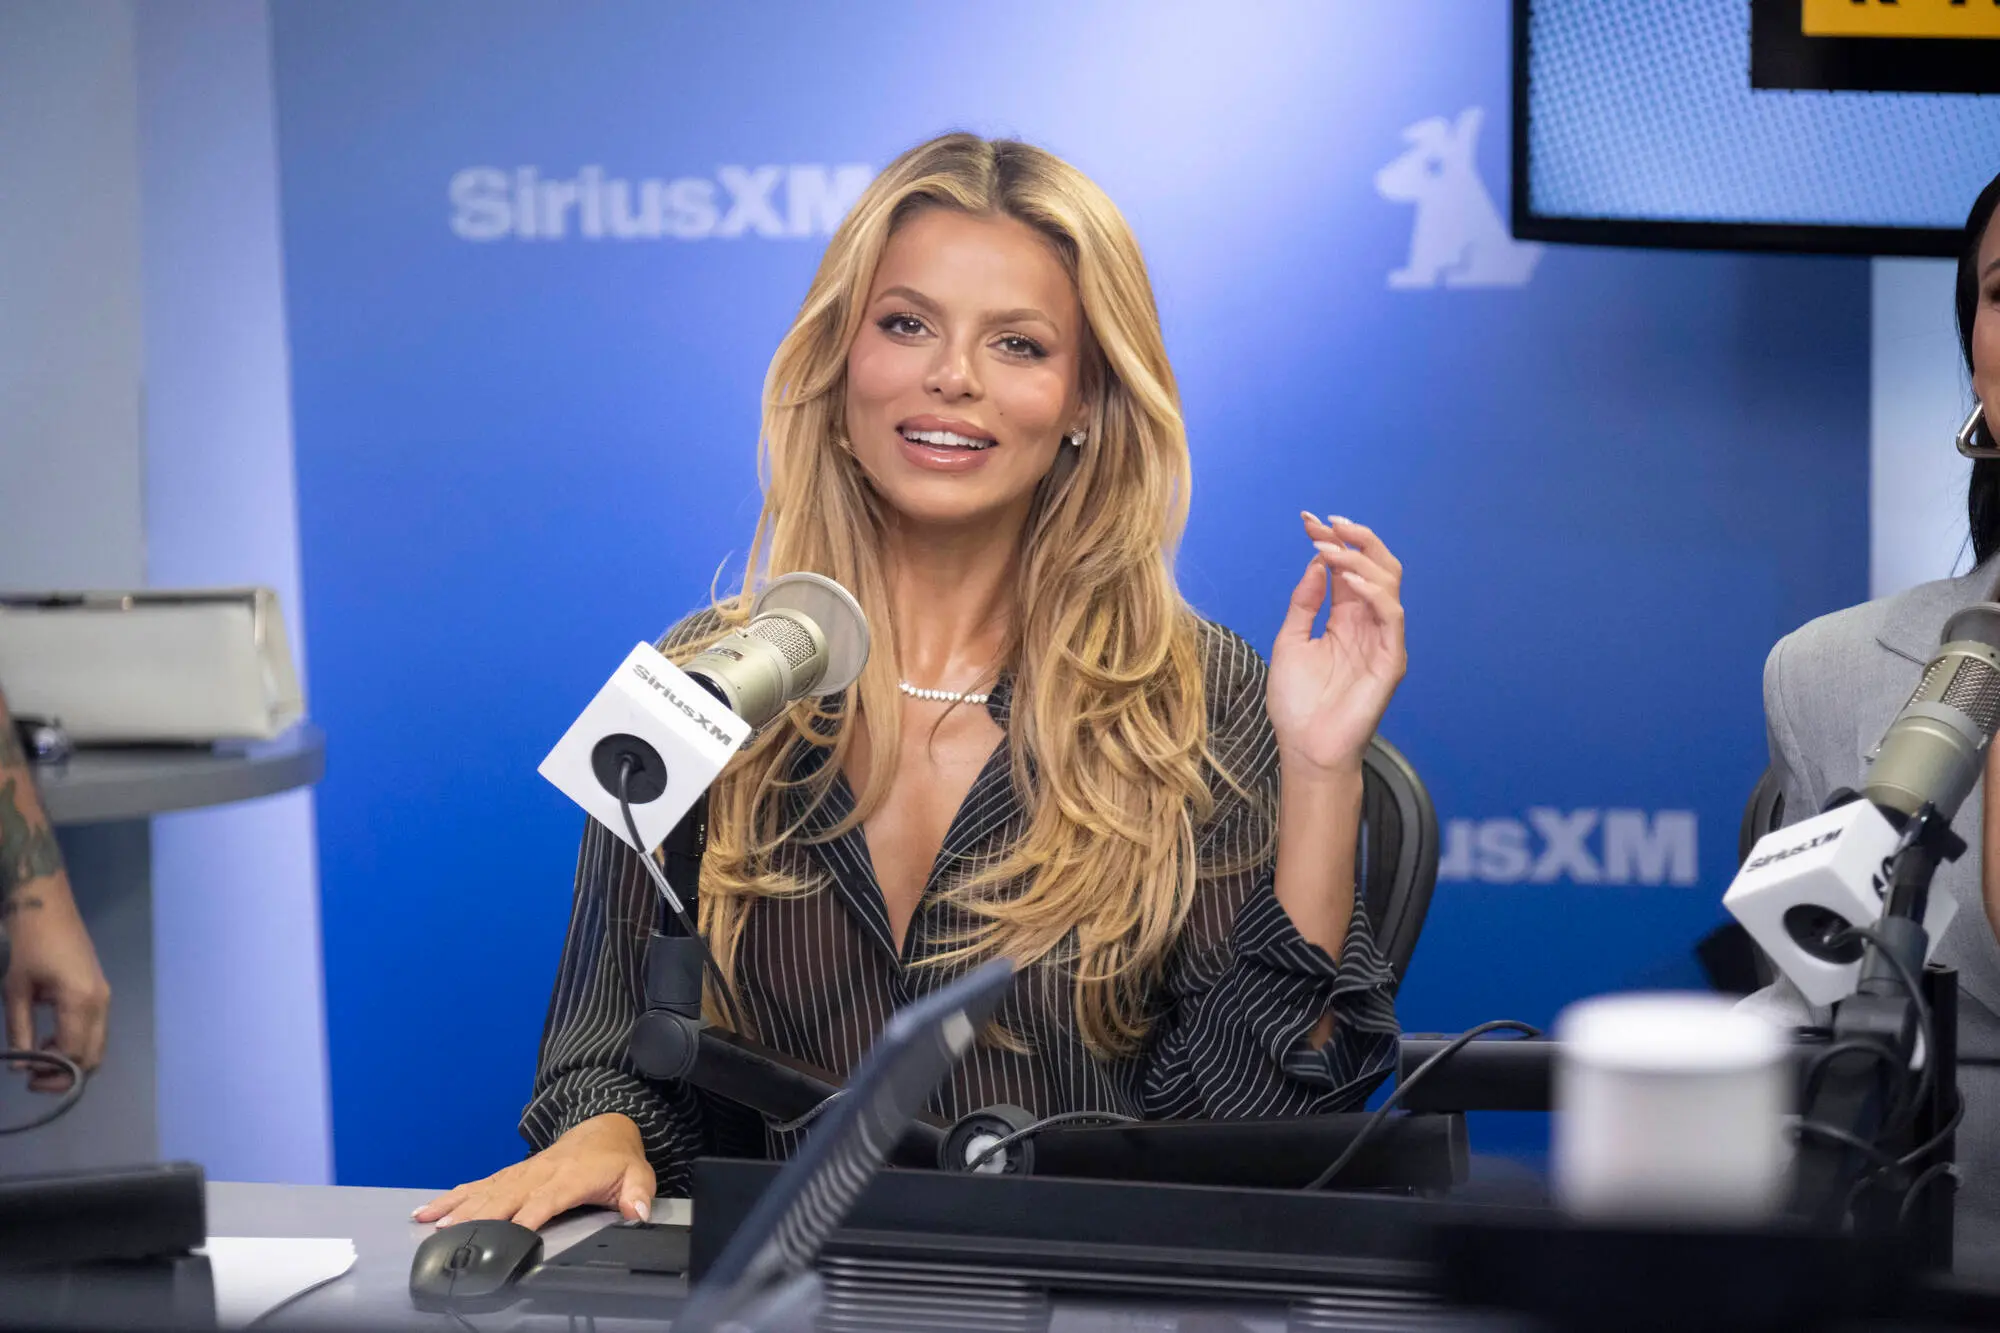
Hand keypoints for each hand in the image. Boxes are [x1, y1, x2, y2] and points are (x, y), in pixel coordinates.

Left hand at [3, 878, 109, 1091]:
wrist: (45, 907)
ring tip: (39, 1060)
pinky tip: (51, 1039)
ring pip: (98, 1046)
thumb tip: (20, 1066)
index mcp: (80, 1002)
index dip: (51, 1074)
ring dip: (72, 1061)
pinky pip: (96, 1031)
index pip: (72, 1055)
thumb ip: (19, 1031)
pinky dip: (77, 1045)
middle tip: (34, 1078)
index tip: (25, 1079)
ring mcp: (104, 997)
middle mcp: (100, 1003)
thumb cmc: (27, 945)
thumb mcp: (15, 990)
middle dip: (66, 1075)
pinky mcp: (100, 992)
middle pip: (94, 1057)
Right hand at [413, 1113, 656, 1230]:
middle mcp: (540, 1172)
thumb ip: (638, 1195)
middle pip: (504, 1196)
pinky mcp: (513, 1173)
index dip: (525, 1219)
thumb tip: (638, 1212)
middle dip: (476, 1215)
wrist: (605, 1126)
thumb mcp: (638, 1175)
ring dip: (456, 1205)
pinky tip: (432, 1207)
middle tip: (448, 1232)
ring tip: (428, 1220)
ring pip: (485, 1189)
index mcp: (570, 1177)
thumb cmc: (617, 1157)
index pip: (543, 1200)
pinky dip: (455, 1195)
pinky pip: (480, 1184)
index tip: (506, 1237)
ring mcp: (523, 1171)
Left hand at [1267, 513, 1406, 780]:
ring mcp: (1382, 640)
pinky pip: (1391, 616)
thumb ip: (1305, 602)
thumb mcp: (1291, 641)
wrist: (1306, 749)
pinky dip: (1373, 593)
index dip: (1331, 542)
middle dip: (1354, 540)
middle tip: (1326, 524)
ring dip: (1358, 560)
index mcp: (1346, 618)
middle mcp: (1368, 624)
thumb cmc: (1298, 704)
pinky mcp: (1391, 659)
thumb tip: (1315, 562)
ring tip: (1329, 548)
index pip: (1347, 568)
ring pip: (1387, 583)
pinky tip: (1347, 580)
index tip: (1308, 520)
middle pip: (1376, 567)